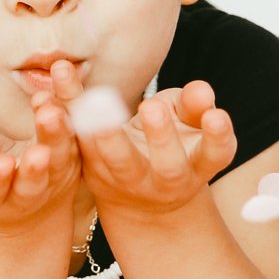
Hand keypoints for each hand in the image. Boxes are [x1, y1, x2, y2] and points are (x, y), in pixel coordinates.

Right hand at [0, 85, 79, 235]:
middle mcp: (25, 196)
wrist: (16, 198)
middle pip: (33, 182)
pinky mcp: (73, 162)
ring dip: (58, 135)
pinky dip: (73, 115)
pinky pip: (76, 138)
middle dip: (36, 165)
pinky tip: (66, 89)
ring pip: (60, 161)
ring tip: (52, 112)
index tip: (3, 163)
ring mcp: (53, 181)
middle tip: (39, 149)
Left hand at [66, 69, 237, 218]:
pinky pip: (80, 144)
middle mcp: (166, 182)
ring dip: (104, 132)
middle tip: (152, 107)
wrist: (140, 198)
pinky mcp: (93, 173)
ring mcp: (128, 182)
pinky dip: (68, 114)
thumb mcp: (189, 125)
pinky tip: (60, 80)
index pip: (215, 155)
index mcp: (197, 167)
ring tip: (95, 102)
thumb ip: (195, 106)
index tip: (217, 116)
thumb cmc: (172, 144)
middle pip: (167, 166)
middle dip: (161, 137)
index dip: (219, 137)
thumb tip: (201, 90)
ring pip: (117, 161)